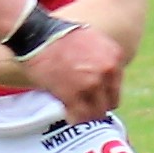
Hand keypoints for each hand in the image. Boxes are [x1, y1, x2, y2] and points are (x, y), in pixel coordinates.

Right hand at [7, 20, 122, 120]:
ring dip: (86, 114)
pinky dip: (74, 118)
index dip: (104, 93)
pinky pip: (80, 116)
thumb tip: (102, 75)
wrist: (37, 35)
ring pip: (97, 113)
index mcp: (115, 56)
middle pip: (110, 101)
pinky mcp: (73, 95)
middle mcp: (107, 70)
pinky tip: (67, 114)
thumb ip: (103, 58)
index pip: (116, 86)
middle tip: (85, 105)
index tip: (94, 95)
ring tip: (76, 112)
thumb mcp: (93, 39)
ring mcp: (91, 83)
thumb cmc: (60, 35)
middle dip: (98, 105)